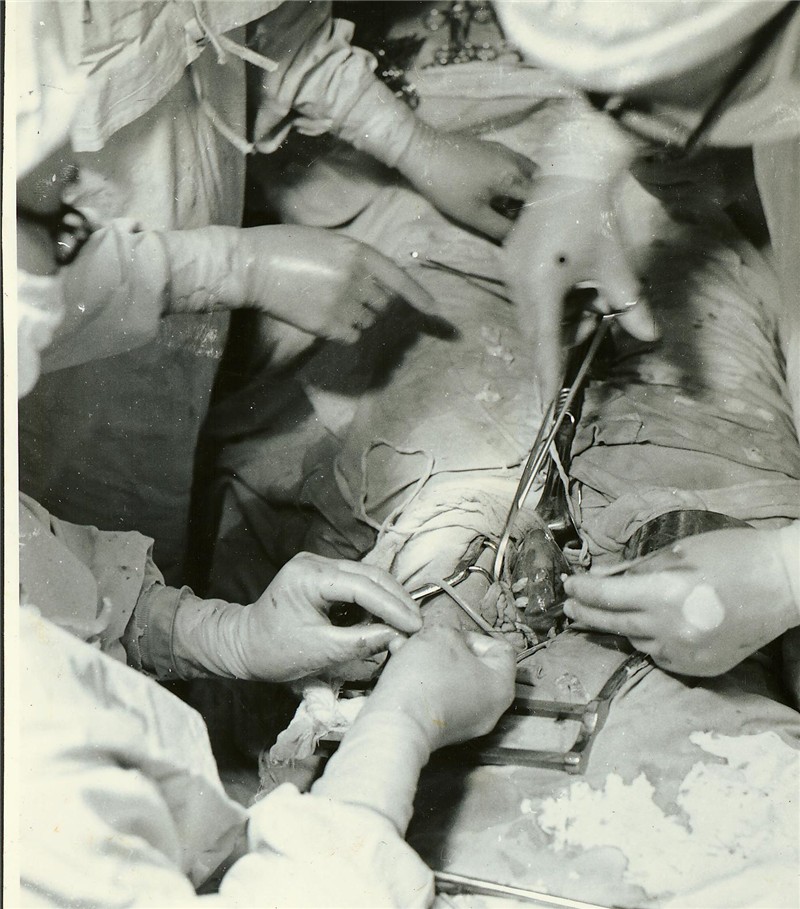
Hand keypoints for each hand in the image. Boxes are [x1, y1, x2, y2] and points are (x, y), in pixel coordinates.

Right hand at [165, 225, 436, 343]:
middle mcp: (356, 278)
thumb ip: (355, 259)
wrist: (250, 266)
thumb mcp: (327, 242)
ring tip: (326, 301)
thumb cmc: (283, 248)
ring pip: (369, 321)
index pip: (399, 279)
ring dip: (357, 317)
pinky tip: (323, 318)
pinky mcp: (327, 325)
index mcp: (358, 252)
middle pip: (383, 304)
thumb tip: (376, 283)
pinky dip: (344, 332)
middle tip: (343, 294)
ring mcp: (343, 303)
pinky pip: (352, 336)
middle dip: (372, 302)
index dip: (420, 298)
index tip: (436, 313)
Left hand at [238, 554, 422, 681]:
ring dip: (387, 598)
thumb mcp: (320, 651)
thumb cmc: (274, 651)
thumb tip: (398, 637)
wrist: (241, 646)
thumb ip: (361, 641)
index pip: (362, 586)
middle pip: (368, 575)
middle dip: (396, 599)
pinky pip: (355, 582)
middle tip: (418, 623)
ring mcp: (317, 564)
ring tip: (406, 622)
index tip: (415, 625)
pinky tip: (386, 616)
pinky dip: (373, 599)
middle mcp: (314, 561)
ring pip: (365, 576)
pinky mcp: (320, 574)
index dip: (392, 606)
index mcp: (309, 576)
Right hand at [367, 626, 514, 750]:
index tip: (451, 631)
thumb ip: (449, 620)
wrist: (396, 725)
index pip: (500, 647)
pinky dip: (423, 680)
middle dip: (446, 645)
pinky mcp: (442, 729)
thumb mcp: (439, 633)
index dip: (472, 632)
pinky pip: (439, 695)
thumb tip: (446, 621)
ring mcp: (466, 722)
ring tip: (409, 650)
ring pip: (452, 678)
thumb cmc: (424, 684)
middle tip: (428, 638)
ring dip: (431, 660)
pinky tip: (404, 669)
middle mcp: (489, 709)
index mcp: (501, 686)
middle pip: (474, 663)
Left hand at [397, 124, 535, 240]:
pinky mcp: (493, 147)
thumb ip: (500, 228)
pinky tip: (505, 192)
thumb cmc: (447, 186)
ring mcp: (504, 150)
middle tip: (528, 222)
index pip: (540, 198)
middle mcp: (515, 159)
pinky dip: (517, 179)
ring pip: (528, 173)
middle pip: (537, 185)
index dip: (540, 215)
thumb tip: (519, 240)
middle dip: (536, 203)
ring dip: (527, 190)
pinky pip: (516, 164)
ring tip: (517, 210)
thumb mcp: (473, 214)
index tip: (538, 230)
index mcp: (514, 175)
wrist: (422, 151)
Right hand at [505, 175, 657, 399]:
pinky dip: (551, 304)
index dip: (548, 375)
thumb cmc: (594, 216)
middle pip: (538, 332)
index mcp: (542, 286)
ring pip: (533, 316)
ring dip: (559, 320)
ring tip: (588, 299)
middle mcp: (518, 283)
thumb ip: (630, 304)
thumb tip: (649, 336)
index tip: (546, 404)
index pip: (545, 343)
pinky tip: (572, 288)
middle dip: (562, 341)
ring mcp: (509, 272)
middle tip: (590, 331)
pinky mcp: (510, 262)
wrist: (570, 171)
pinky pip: (529, 299)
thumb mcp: (616, 265)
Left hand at [563, 528, 798, 676]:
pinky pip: (659, 656)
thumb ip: (634, 569)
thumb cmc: (732, 556)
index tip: (568, 586)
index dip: (582, 591)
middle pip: (612, 623)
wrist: (784, 585)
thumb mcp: (677, 552)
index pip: (605, 596)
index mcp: (663, 593)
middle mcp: (670, 628)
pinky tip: (650, 628)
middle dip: (586, 614)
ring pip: (635, 641)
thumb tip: (598, 579)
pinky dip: (650, 641)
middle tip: (569, 608)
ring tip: (611, 613)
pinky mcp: (699, 668)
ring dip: (620, 626)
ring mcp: (685, 653)